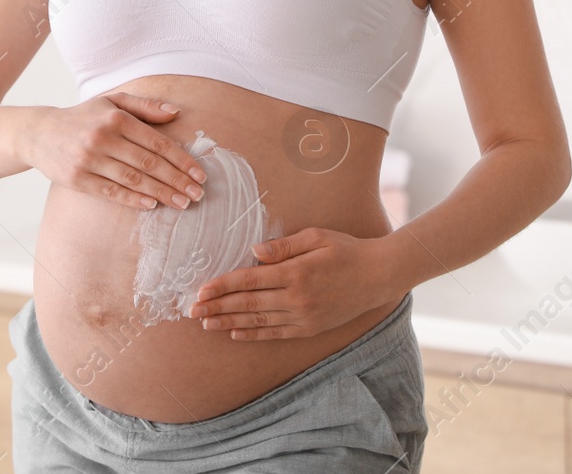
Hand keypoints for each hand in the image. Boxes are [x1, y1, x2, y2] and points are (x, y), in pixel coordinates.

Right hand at [20, 91, 206, 210]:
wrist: (39, 133)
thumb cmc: (83, 117)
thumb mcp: (112, 102)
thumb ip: (145, 106)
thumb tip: (176, 113)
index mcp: (116, 118)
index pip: (157, 142)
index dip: (181, 160)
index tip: (199, 174)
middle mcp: (103, 138)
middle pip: (148, 164)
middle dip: (177, 181)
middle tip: (198, 194)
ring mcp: (89, 159)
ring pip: (133, 180)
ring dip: (161, 193)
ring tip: (182, 203)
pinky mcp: (77, 179)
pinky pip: (111, 192)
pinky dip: (133, 199)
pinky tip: (152, 205)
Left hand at [187, 227, 397, 339]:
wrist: (378, 276)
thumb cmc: (346, 250)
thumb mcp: (316, 237)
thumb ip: (283, 246)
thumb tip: (253, 251)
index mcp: (295, 273)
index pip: (249, 280)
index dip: (222, 286)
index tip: (201, 290)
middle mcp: (296, 298)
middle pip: (248, 303)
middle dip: (217, 307)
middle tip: (192, 311)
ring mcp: (303, 316)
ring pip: (258, 321)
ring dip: (229, 322)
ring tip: (207, 323)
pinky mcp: (310, 328)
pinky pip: (276, 333)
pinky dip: (254, 333)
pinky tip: (236, 332)